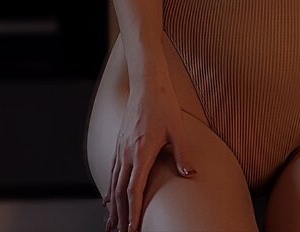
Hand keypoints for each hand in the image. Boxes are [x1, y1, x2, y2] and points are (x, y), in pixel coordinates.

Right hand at [103, 64, 197, 231]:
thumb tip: (190, 174)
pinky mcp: (119, 142)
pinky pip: (112, 170)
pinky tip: (108, 198)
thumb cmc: (164, 104)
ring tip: (112, 223)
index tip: (133, 229)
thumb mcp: (177, 129)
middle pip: (120, 191)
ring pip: (113, 182)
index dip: (133, 212)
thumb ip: (182, 154)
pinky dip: (110, 188)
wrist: (147, 83)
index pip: (135, 190)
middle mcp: (128, 152)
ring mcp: (121, 147)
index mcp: (142, 151)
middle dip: (120, 215)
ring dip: (113, 205)